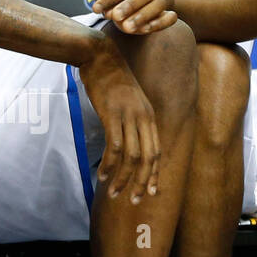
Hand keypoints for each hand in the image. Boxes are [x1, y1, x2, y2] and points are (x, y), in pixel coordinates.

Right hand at [78, 36, 160, 204]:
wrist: (99, 55)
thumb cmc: (109, 77)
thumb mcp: (127, 99)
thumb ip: (130, 118)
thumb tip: (124, 138)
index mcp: (149, 115)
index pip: (157, 151)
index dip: (154, 174)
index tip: (150, 192)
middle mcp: (143, 118)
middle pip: (149, 158)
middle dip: (141, 183)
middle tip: (133, 201)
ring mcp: (129, 116)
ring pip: (132, 157)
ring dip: (123, 178)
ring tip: (113, 193)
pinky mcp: (112, 115)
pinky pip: (115, 147)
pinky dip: (109, 164)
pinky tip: (102, 174)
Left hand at [88, 0, 177, 33]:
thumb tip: (106, 13)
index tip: (95, 9)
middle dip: (131, 5)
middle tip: (116, 17)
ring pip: (158, 4)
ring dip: (143, 16)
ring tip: (127, 28)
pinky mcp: (168, 10)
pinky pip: (171, 17)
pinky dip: (162, 23)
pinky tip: (146, 30)